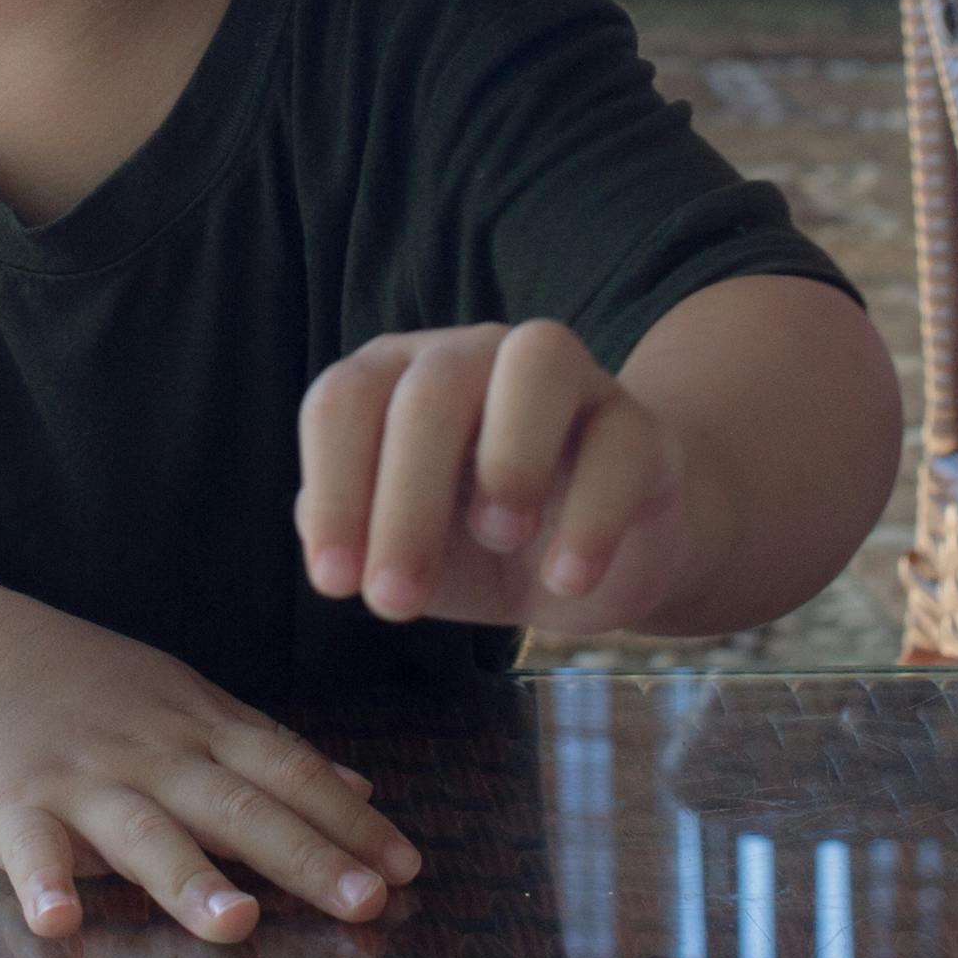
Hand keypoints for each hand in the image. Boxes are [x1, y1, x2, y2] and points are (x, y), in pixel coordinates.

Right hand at [0, 598, 420, 943]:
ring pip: (144, 832)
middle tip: (364, 901)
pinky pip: (30, 851)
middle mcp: (153, 756)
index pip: (289, 775)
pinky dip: (43, 885)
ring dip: (191, 879)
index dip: (348, 821)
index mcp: (201, 732)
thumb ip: (271, 755)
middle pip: (237, 808)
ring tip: (237, 923)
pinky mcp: (14, 806)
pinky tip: (60, 923)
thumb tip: (361, 794)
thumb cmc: (95, 692)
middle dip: (304, 856)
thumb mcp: (192, 705)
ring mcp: (83, 781)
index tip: (404, 866)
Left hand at [295, 319, 694, 630]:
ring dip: (509, 454)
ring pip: (537, 362)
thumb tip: (317, 522)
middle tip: (394, 601)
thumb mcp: (405, 548)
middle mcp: (476, 356)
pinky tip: (565, 579)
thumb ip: (355, 530)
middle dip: (405, 503)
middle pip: (431, 391)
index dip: (334, 487)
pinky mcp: (639, 427)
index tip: (335, 582)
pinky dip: (592, 515)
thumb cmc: (472, 543)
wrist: (588, 560)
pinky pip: (622, 443)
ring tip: (496, 539)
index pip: (345, 400)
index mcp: (398, 379)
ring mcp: (567, 380)